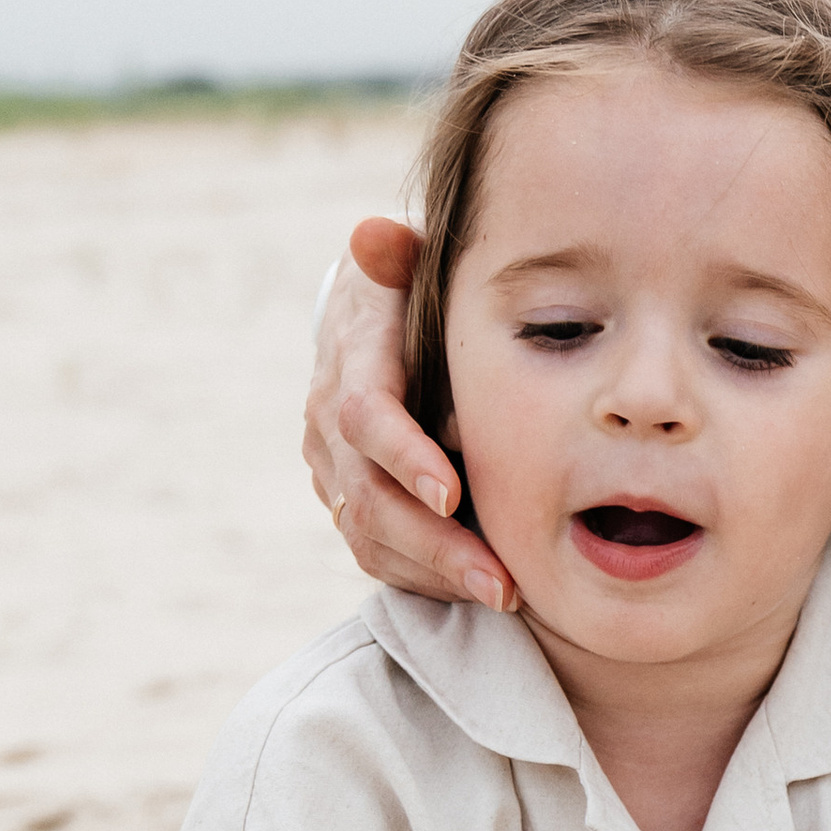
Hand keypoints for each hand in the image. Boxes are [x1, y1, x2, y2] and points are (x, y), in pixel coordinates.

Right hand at [303, 219, 517, 610]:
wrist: (375, 324)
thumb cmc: (415, 293)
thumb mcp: (412, 268)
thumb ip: (402, 258)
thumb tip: (374, 235)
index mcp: (348, 360)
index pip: (365, 417)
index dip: (406, 456)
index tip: (454, 492)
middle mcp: (327, 423)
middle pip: (369, 497)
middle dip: (435, 543)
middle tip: (499, 578)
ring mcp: (332, 469)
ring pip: (369, 537)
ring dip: (437, 571)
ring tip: (504, 594)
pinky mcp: (347, 502)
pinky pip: (376, 555)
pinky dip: (426, 577)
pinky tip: (477, 590)